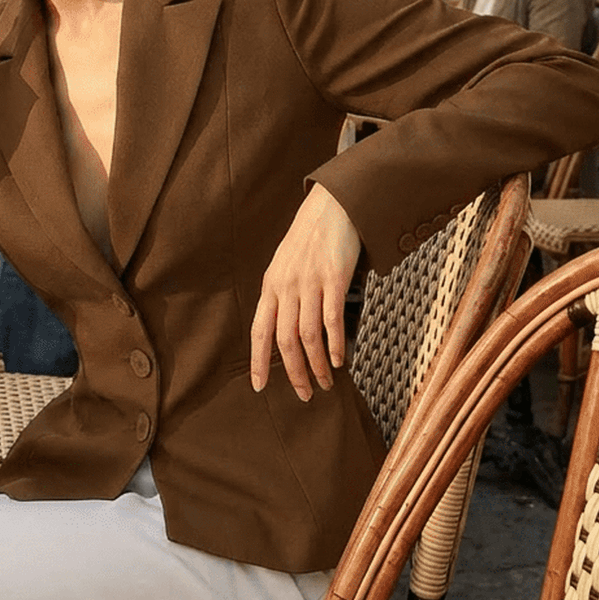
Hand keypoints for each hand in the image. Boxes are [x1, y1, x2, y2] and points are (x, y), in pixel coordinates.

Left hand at [250, 183, 361, 399]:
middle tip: (305, 394)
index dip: (259, 361)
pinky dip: (335, 345)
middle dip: (294, 373)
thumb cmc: (310, 237)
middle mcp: (286, 286)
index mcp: (271, 285)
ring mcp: (309, 282)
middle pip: (285, 341)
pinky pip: (331, 320)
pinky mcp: (333, 278)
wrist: (332, 206)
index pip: (259, 331)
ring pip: (308, 336)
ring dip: (317, 365)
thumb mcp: (285, 264)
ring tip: (325, 382)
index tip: (260, 387)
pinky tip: (339, 360)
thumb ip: (282, 294)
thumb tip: (284, 329)